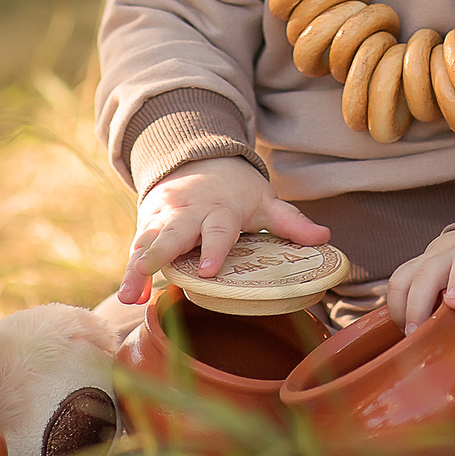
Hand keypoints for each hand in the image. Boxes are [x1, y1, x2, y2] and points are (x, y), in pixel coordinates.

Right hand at [119, 156, 330, 304]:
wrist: (199, 160)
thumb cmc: (237, 191)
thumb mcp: (265, 201)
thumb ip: (291, 221)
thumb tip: (325, 237)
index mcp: (220, 209)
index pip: (217, 230)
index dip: (213, 248)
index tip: (208, 270)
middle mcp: (188, 212)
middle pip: (172, 233)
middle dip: (159, 253)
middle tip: (148, 271)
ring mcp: (164, 217)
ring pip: (147, 241)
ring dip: (136, 267)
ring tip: (129, 294)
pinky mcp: (148, 224)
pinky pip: (137, 248)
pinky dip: (131, 271)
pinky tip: (129, 295)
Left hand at [386, 228, 454, 328]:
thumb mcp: (440, 292)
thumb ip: (425, 309)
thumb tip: (411, 342)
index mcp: (428, 263)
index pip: (402, 278)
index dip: (398, 305)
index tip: (408, 331)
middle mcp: (451, 256)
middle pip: (429, 269)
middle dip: (419, 300)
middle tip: (417, 329)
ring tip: (454, 305)